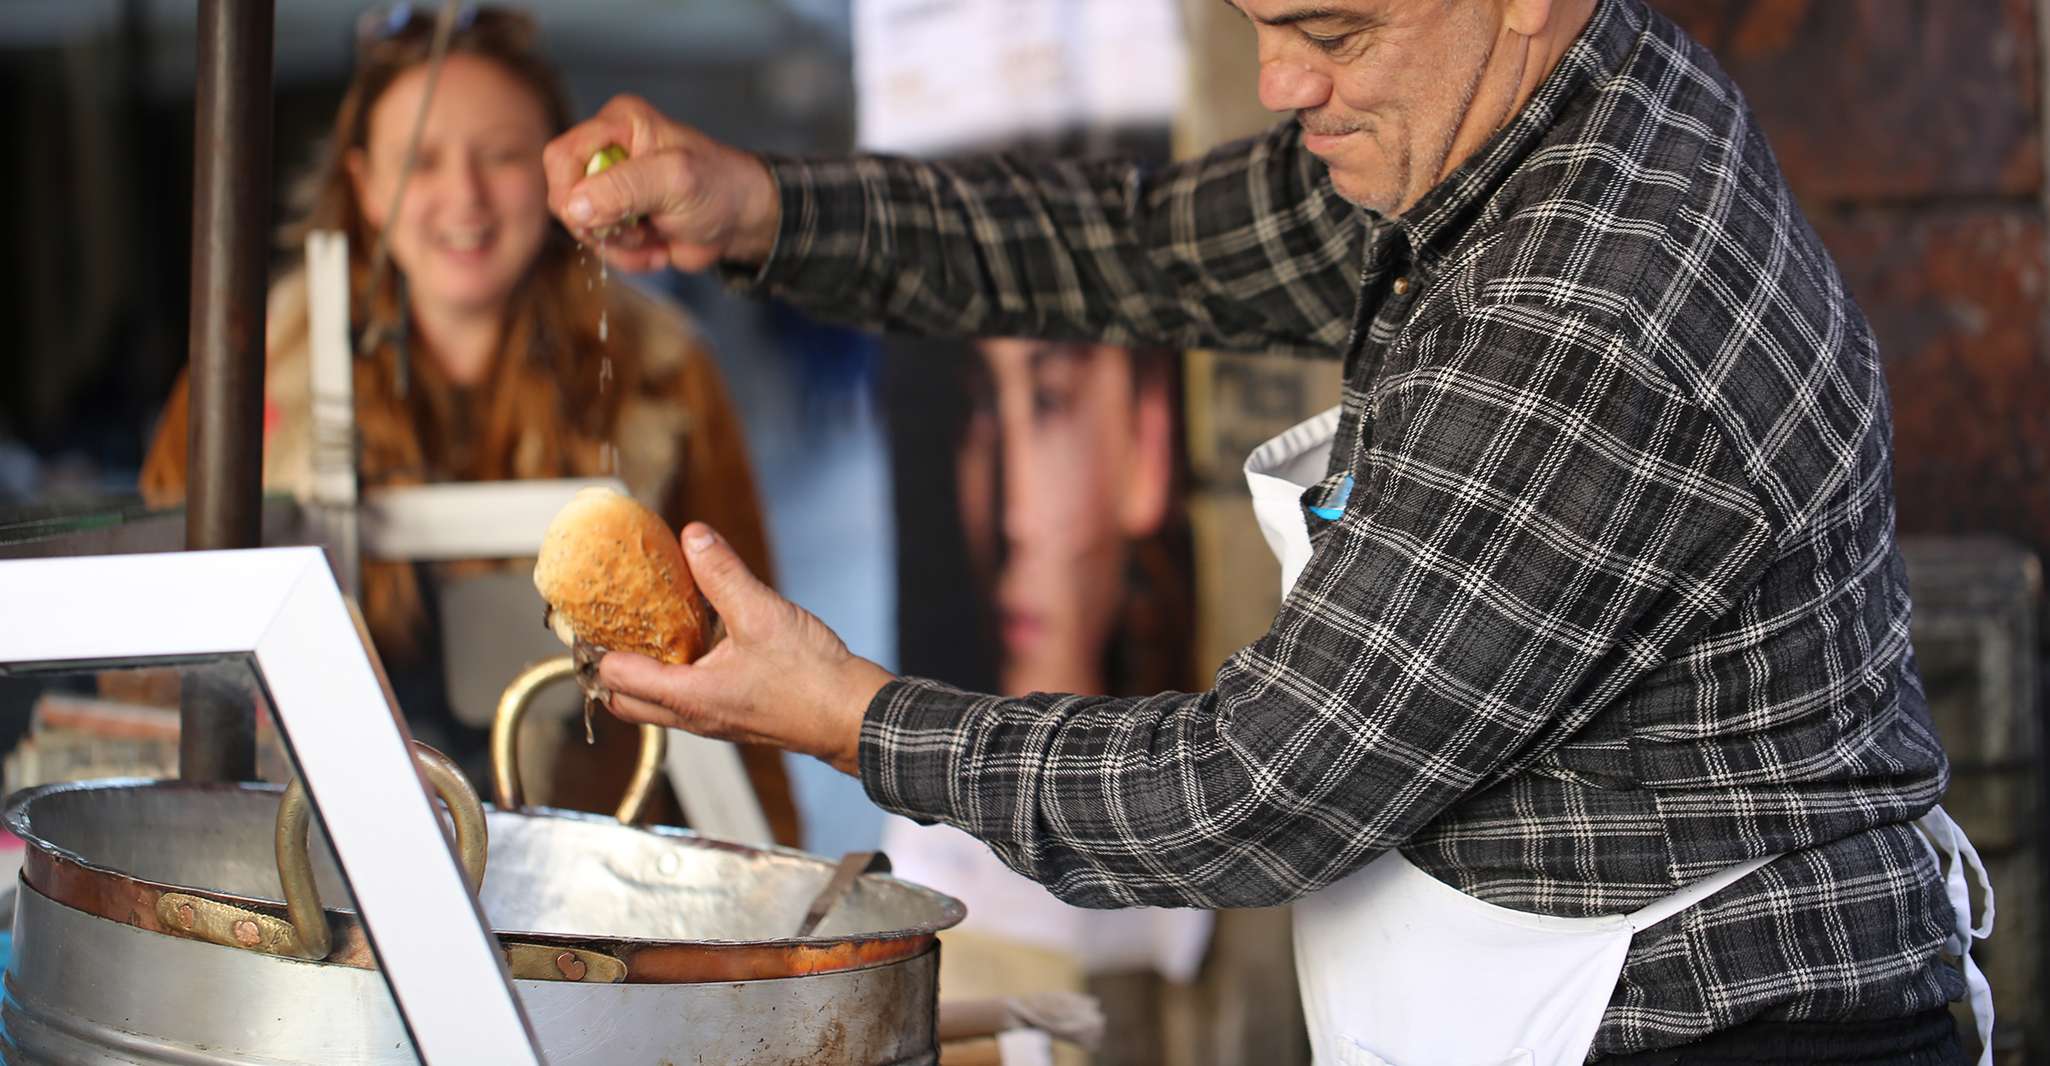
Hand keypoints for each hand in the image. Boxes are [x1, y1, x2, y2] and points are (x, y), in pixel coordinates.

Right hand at [542, 95, 781, 272]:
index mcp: (618, 124)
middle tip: (640, 228)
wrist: (742, 220)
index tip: (603, 218)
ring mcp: (611, 186)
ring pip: (582, 227)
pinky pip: (602, 247)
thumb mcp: (675, 180)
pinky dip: (629, 257)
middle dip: (602, 224)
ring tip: (656, 236)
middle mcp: (608, 150)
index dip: (572, 194)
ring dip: (620, 245)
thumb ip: (624, 187)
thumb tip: (573, 207)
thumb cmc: (720, 186)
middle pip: (565, 196)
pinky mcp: (619, 217)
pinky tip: (658, 248)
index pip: (562, 157)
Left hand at [597, 523, 892, 776]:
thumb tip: (693, 538)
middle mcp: (694, 716)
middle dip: (609, 667)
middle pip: (626, 702)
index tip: (589, 617)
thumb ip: (722, 574)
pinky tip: (699, 640)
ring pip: (656, 704)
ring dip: (643, 672)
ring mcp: (713, 720)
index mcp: (688, 697)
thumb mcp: (761, 614)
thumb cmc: (811, 679)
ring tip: (648, 628)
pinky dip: (676, 674)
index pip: (615, 678)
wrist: (852, 716)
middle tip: (609, 627)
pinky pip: (687, 699)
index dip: (596, 647)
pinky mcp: (734, 716)